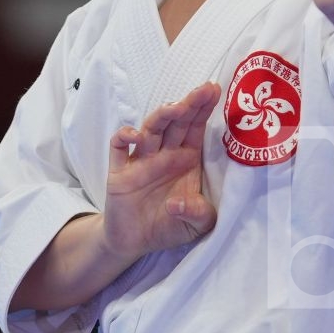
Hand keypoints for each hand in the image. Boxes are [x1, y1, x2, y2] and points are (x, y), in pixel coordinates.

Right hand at [101, 81, 219, 261]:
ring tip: (176, 107)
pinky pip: (119, 147)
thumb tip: (180, 203)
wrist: (134, 242)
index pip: (196, 128)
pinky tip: (136, 135)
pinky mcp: (119, 171)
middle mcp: (164, 154)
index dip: (204, 109)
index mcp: (186, 159)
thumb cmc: (169, 226)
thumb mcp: (195, 227)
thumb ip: (199, 215)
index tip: (214, 90)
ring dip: (162, 116)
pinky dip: (125, 136)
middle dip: (190, 104)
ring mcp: (141, 160)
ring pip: (151, 129)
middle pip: (177, 122)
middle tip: (204, 90)